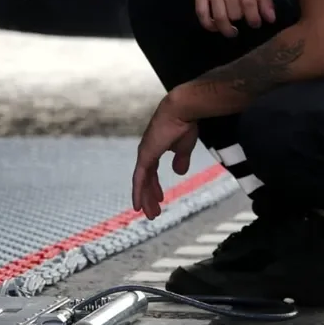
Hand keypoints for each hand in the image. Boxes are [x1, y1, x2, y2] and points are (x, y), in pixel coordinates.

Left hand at [133, 94, 198, 219]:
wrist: (183, 110)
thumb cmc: (185, 124)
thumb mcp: (184, 147)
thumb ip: (181, 159)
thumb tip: (179, 171)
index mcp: (155, 149)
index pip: (152, 172)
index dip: (154, 186)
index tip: (160, 198)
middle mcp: (147, 152)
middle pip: (145, 180)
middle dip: (149, 196)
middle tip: (153, 212)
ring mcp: (144, 154)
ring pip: (142, 182)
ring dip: (145, 199)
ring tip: (149, 214)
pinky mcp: (145, 155)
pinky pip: (140, 178)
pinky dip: (138, 192)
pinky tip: (138, 205)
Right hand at [191, 0, 276, 36]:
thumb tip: (270, 19)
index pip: (249, 5)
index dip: (253, 20)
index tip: (256, 24)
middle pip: (234, 12)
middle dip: (240, 21)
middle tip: (243, 23)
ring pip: (218, 15)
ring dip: (225, 27)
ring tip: (231, 31)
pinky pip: (200, 10)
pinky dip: (207, 23)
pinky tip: (214, 28)